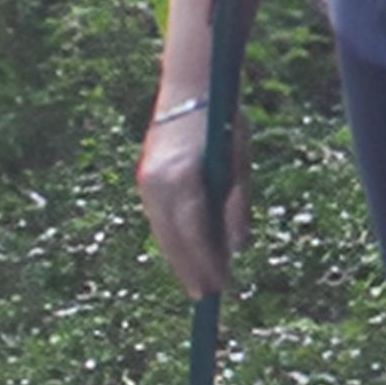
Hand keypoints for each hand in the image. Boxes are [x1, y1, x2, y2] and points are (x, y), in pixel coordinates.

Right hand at [135, 109, 247, 301]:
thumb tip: (238, 248)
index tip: (221, 285)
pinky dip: (172, 239)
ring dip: (179, 259)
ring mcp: (145, 181)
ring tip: (196, 284)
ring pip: (161, 231)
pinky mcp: (144, 179)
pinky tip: (185, 254)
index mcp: (183, 176)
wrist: (189, 87)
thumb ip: (238, 204)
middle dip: (191, 269)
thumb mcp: (241, 161)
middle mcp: (156, 182)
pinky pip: (158, 218)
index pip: (195, 232)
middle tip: (207, 297)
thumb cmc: (224, 121)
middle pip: (173, 238)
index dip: (207, 262)